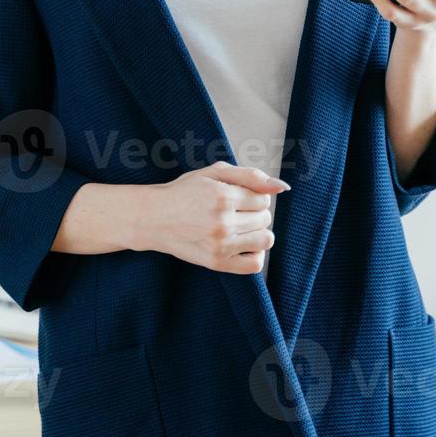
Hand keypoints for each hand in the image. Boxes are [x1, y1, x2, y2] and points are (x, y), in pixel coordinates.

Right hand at [131, 161, 288, 274]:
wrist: (154, 217)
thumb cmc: (184, 192)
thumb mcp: (213, 173)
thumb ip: (250, 175)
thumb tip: (281, 186)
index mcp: (223, 196)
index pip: (264, 199)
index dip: (253, 197)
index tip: (237, 197)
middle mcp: (223, 222)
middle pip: (265, 218)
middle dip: (254, 213)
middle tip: (233, 211)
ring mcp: (220, 245)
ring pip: (265, 240)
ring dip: (256, 232)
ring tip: (239, 227)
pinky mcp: (217, 263)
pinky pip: (254, 264)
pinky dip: (254, 253)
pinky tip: (240, 244)